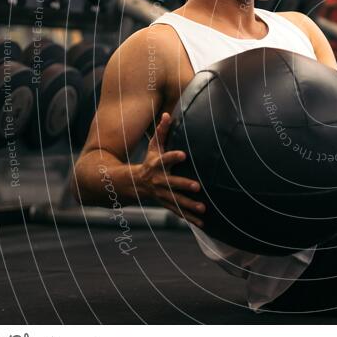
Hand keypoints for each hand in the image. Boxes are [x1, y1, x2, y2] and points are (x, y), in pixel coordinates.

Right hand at [138, 112, 205, 227]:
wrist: (133, 185)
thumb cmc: (148, 162)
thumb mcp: (153, 147)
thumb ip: (161, 131)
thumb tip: (167, 114)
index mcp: (156, 166)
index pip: (165, 159)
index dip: (173, 157)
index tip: (183, 155)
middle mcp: (159, 181)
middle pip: (172, 183)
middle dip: (184, 185)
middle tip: (198, 186)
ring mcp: (162, 194)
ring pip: (176, 201)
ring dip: (189, 206)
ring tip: (203, 208)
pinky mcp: (166, 204)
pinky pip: (178, 212)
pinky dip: (189, 218)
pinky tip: (202, 223)